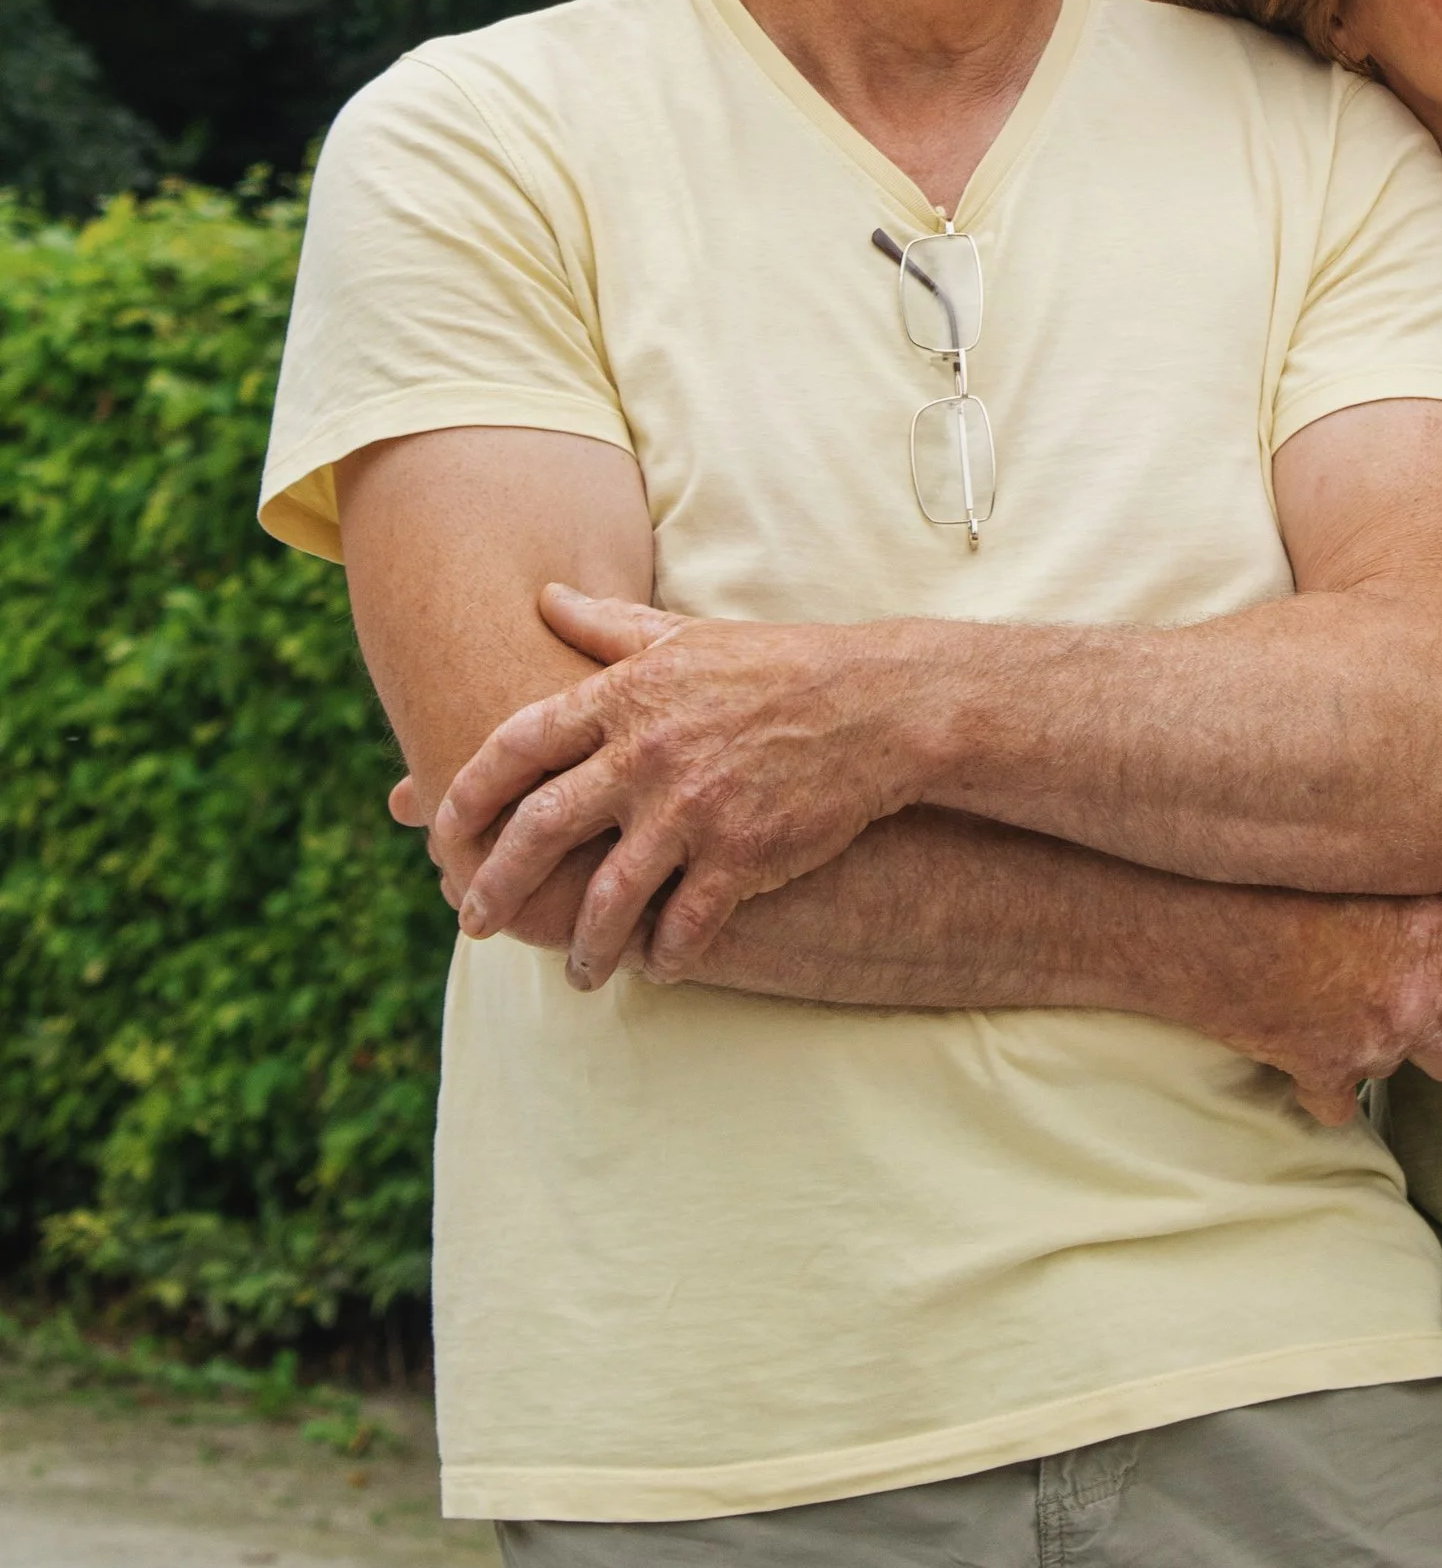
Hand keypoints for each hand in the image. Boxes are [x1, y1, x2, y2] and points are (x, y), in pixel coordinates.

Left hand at [434, 586, 918, 989]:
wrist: (878, 705)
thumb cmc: (776, 667)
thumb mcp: (685, 637)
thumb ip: (607, 624)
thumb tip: (544, 595)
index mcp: (625, 697)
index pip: (517, 745)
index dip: (466, 790)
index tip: (437, 827)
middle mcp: (648, 755)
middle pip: (541, 829)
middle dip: (496, 885)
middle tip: (473, 921)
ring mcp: (694, 810)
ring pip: (608, 896)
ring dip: (582, 945)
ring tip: (578, 972)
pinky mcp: (743, 856)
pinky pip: (685, 925)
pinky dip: (663, 955)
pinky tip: (655, 967)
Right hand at [1217, 897, 1441, 1124]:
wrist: (1217, 917)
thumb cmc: (1292, 880)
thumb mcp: (1382, 877)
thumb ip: (1424, 912)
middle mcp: (1418, 1001)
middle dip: (1432, 1045)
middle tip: (1395, 1012)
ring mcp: (1373, 1043)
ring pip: (1395, 1074)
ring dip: (1372, 1052)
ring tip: (1332, 1006)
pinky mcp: (1325, 1072)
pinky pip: (1341, 1104)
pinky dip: (1322, 1083)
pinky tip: (1299, 1042)